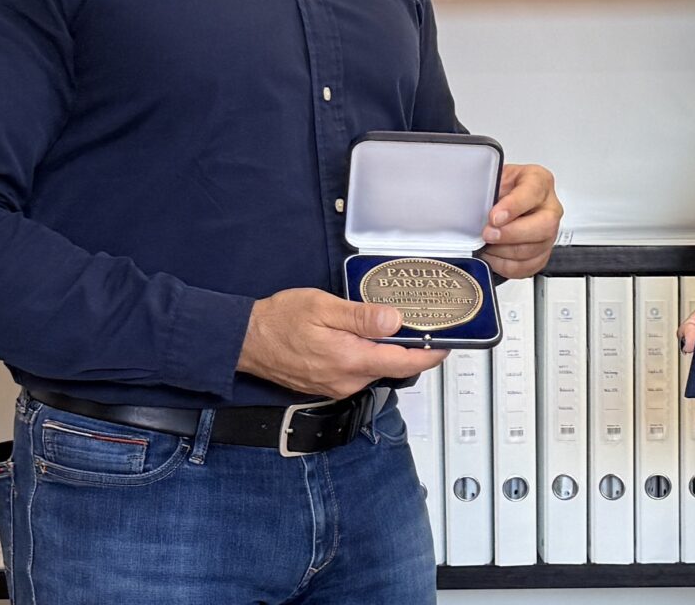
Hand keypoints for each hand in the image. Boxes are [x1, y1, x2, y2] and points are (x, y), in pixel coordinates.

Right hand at [236, 287, 447, 397]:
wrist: (246, 341)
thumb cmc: (280, 321)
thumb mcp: (323, 307)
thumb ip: (362, 316)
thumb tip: (394, 321)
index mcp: (350, 359)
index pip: (405, 362)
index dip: (431, 354)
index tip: (447, 344)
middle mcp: (347, 380)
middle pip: (394, 367)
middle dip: (412, 350)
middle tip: (423, 327)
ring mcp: (338, 386)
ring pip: (377, 370)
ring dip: (389, 353)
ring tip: (395, 329)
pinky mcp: (329, 386)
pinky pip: (360, 373)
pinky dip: (370, 358)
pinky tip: (366, 340)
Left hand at [478, 162, 560, 278]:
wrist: (502, 203)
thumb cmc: (500, 189)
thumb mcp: (493, 178)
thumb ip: (488, 189)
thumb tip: (473, 204)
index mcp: (539, 181)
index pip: (533, 193)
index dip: (513, 207)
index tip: (494, 217)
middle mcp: (549, 208)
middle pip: (544, 226)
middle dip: (511, 234)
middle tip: (488, 234)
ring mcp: (549, 233)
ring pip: (534, 249)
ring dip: (504, 251)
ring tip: (486, 245)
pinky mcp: (542, 254)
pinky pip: (527, 267)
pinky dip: (506, 265)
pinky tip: (493, 256)